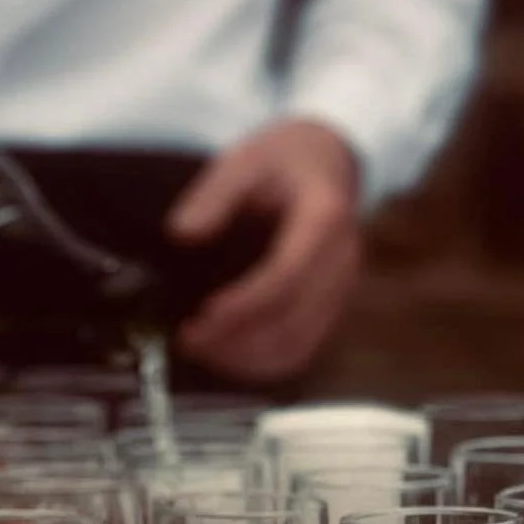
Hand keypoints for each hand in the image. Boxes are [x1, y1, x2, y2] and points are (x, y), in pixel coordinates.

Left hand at [167, 120, 361, 382]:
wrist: (328, 162)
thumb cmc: (284, 161)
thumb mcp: (245, 159)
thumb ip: (214, 195)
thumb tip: (181, 234)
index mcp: (324, 219)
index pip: (285, 276)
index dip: (243, 305)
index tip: (202, 317)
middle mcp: (341, 262)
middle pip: (291, 321)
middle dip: (236, 340)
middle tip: (188, 340)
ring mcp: (340, 290)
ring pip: (297, 345)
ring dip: (246, 360)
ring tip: (200, 350)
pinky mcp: (330, 309)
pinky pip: (300, 351)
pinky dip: (262, 364)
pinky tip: (226, 357)